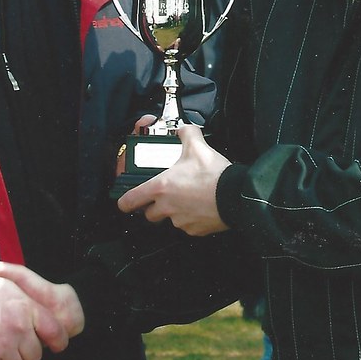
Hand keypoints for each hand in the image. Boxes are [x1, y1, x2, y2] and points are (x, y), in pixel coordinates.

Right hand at [0, 265, 76, 359]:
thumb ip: (27, 304)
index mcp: (27, 308)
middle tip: (14, 343)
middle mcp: (20, 328)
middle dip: (26, 352)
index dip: (58, 341)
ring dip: (8, 359)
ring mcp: (4, 344)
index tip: (56, 344)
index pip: (55, 331)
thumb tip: (38, 320)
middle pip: (35, 354)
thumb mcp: (10, 287)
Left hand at [116, 123, 230, 235]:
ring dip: (174, 212)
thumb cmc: (213, 174)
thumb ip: (186, 133)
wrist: (236, 195)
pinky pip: (188, 226)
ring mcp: (180, 221)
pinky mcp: (195, 231)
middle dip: (154, 207)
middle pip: (149, 214)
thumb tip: (183, 128)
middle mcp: (167, 207)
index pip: (131, 200)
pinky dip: (191, 219)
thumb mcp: (197, 146)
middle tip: (164, 196)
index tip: (125, 202)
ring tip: (188, 199)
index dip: (125, 202)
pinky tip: (201, 207)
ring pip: (170, 220)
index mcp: (161, 187)